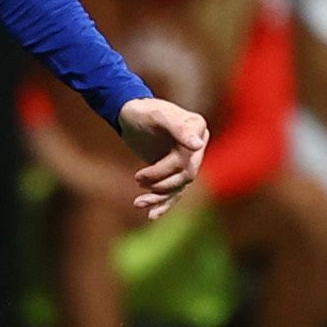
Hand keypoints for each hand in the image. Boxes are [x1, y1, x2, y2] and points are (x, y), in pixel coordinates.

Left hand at [117, 94, 208, 222]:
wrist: (129, 115)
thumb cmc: (142, 111)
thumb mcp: (156, 115)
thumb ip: (177, 127)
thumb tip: (198, 144)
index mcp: (197, 129)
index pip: (188, 155)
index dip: (175, 165)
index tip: (174, 174)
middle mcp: (197, 145)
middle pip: (185, 174)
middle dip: (161, 181)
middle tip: (137, 178)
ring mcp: (188, 159)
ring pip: (179, 186)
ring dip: (159, 197)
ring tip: (138, 202)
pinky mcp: (175, 171)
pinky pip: (173, 192)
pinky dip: (163, 204)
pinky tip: (151, 215)